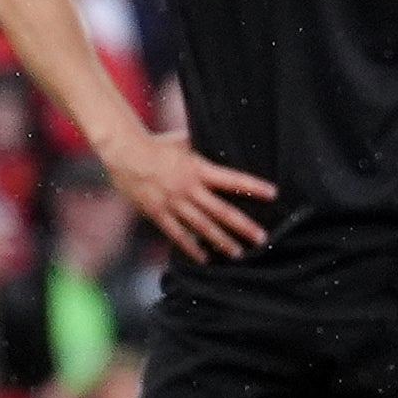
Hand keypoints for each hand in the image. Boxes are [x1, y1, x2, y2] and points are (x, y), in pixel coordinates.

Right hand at [105, 124, 274, 261]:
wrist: (124, 153)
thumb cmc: (156, 144)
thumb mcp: (184, 141)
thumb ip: (204, 146)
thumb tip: (223, 140)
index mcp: (198, 169)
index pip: (232, 179)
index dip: (253, 186)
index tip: (273, 194)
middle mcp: (188, 189)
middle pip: (221, 211)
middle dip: (243, 226)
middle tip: (261, 238)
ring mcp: (173, 203)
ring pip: (202, 227)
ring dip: (221, 241)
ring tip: (238, 253)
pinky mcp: (158, 213)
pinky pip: (177, 234)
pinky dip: (191, 247)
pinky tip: (204, 258)